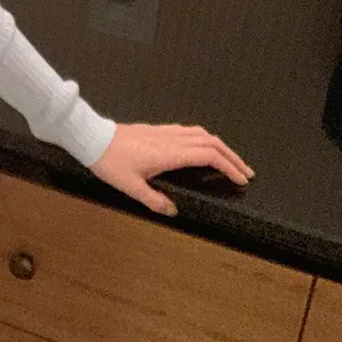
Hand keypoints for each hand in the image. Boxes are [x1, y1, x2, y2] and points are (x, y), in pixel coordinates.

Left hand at [92, 121, 253, 221]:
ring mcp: (166, 132)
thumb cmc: (111, 163)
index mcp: (170, 153)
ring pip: (202, 134)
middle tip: (247, 172)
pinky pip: (191, 131)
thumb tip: (175, 211)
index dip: (228, 166)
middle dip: (232, 157)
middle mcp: (172, 139)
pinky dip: (206, 140)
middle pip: (211, 142)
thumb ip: (154, 200)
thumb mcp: (130, 188)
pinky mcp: (160, 130)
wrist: (94, 138)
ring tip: (232, 160)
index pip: (208, 156)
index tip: (241, 178)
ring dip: (221, 147)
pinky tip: (206, 147)